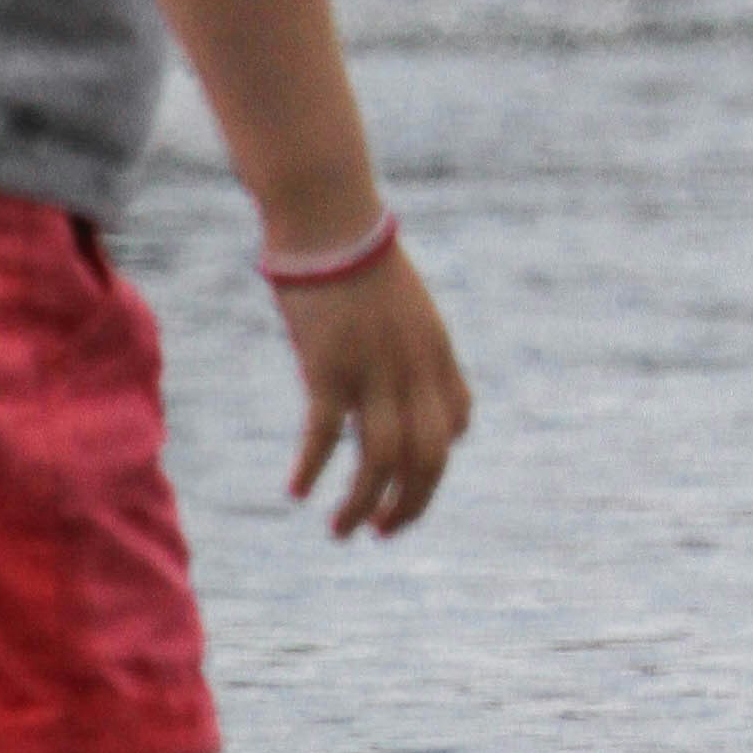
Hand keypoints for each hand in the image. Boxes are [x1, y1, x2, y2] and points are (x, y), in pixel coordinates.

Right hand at [278, 244, 473, 539]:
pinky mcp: (330, 368)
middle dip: (411, 504)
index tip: (407, 482)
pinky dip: (313, 468)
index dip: (435, 462)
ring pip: (382, 461)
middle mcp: (416, 369)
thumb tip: (403, 384)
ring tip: (343, 531)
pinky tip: (298, 491)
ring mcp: (375, 371)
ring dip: (363, 506)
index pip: (454, 426)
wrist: (330, 221)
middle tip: (385, 532)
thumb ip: (413, 347)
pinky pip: (328, 435)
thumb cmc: (359, 259)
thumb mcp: (405, 306)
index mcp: (437, 352)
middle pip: (429, 458)